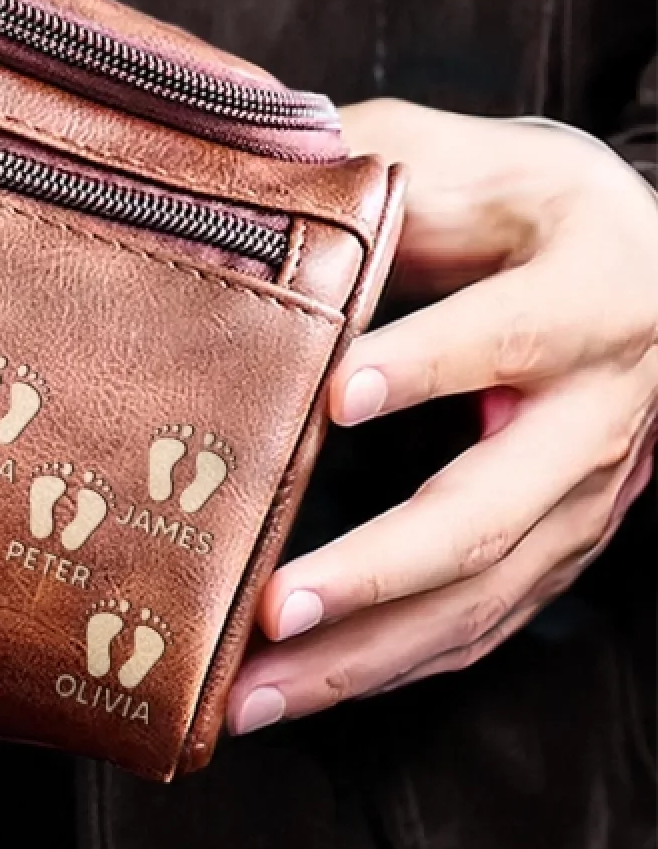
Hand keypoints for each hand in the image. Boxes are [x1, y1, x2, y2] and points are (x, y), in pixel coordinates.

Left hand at [229, 99, 657, 733]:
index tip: (336, 394)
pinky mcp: (563, 545)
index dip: (427, 363)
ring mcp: (592, 493)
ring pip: (484, 591)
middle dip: (380, 566)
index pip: (506, 330)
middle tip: (274, 604)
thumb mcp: (456, 152)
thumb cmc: (514, 200)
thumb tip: (232, 154)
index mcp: (585, 289)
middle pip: (495, 503)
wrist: (646, 260)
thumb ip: (359, 155)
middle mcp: (604, 405)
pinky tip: (296, 696)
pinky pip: (481, 625)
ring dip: (365, 653)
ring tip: (251, 692)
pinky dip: (388, 668)